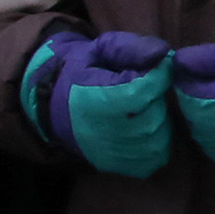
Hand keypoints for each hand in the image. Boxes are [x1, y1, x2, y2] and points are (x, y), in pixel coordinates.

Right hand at [20, 30, 174, 177]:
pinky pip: (152, 159)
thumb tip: (163, 53)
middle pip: (152, 117)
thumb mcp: (99, 49)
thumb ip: (130, 48)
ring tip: (144, 108)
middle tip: (146, 89)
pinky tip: (145, 127)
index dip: (158, 76)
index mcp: (91, 98)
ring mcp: (106, 152)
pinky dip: (157, 143)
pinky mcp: (113, 165)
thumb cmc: (80, 71)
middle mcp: (98, 131)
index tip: (156, 69)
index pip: (141, 91)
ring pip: (157, 139)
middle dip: (157, 99)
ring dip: (159, 120)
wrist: (52, 104)